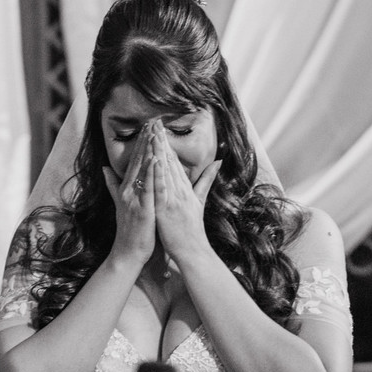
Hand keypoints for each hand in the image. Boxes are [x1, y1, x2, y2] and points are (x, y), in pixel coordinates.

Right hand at [103, 123, 156, 265]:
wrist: (128, 252)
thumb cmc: (130, 229)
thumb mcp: (120, 204)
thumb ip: (113, 185)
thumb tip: (105, 169)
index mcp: (126, 188)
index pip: (134, 160)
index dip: (141, 142)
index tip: (148, 126)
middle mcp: (128, 190)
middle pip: (137, 160)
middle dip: (145, 140)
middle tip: (153, 121)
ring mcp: (133, 199)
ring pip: (142, 170)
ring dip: (148, 150)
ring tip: (155, 132)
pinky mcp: (141, 208)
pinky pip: (147, 188)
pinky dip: (151, 173)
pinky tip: (156, 159)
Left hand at [151, 125, 220, 261]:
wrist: (194, 250)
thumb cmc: (193, 228)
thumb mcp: (200, 201)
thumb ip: (207, 181)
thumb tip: (218, 161)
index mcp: (186, 188)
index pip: (175, 161)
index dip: (167, 143)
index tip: (159, 127)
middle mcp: (181, 190)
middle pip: (170, 161)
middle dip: (162, 140)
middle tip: (154, 121)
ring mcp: (175, 199)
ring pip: (166, 170)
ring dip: (159, 151)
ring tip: (153, 133)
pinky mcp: (168, 209)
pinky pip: (163, 188)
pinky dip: (159, 174)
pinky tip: (154, 161)